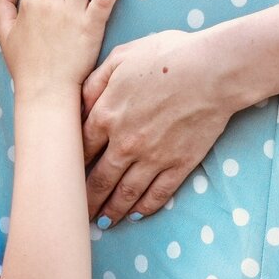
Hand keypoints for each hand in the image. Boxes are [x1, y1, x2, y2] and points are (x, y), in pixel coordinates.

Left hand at [81, 28, 235, 223]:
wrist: (212, 70)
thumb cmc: (167, 56)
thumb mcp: (120, 58)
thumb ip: (94, 83)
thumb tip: (78, 105)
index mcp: (106, 115)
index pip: (80, 151)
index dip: (71, 166)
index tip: (66, 177)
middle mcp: (124, 143)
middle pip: (98, 179)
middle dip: (86, 199)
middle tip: (77, 212)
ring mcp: (152, 157)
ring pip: (125, 193)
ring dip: (112, 211)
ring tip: (103, 222)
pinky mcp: (178, 165)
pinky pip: (157, 194)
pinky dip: (145, 208)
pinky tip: (137, 214)